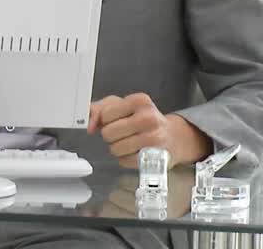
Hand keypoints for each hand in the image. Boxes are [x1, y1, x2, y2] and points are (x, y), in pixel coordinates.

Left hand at [88, 93, 212, 168]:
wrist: (172, 137)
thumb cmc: (144, 119)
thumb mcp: (123, 105)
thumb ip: (100, 109)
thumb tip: (90, 124)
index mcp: (140, 100)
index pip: (106, 114)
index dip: (106, 120)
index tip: (116, 120)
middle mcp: (149, 118)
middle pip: (108, 133)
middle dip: (111, 135)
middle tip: (123, 133)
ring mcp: (153, 139)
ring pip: (115, 149)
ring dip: (118, 148)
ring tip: (131, 142)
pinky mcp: (153, 158)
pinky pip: (124, 161)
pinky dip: (126, 159)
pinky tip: (136, 152)